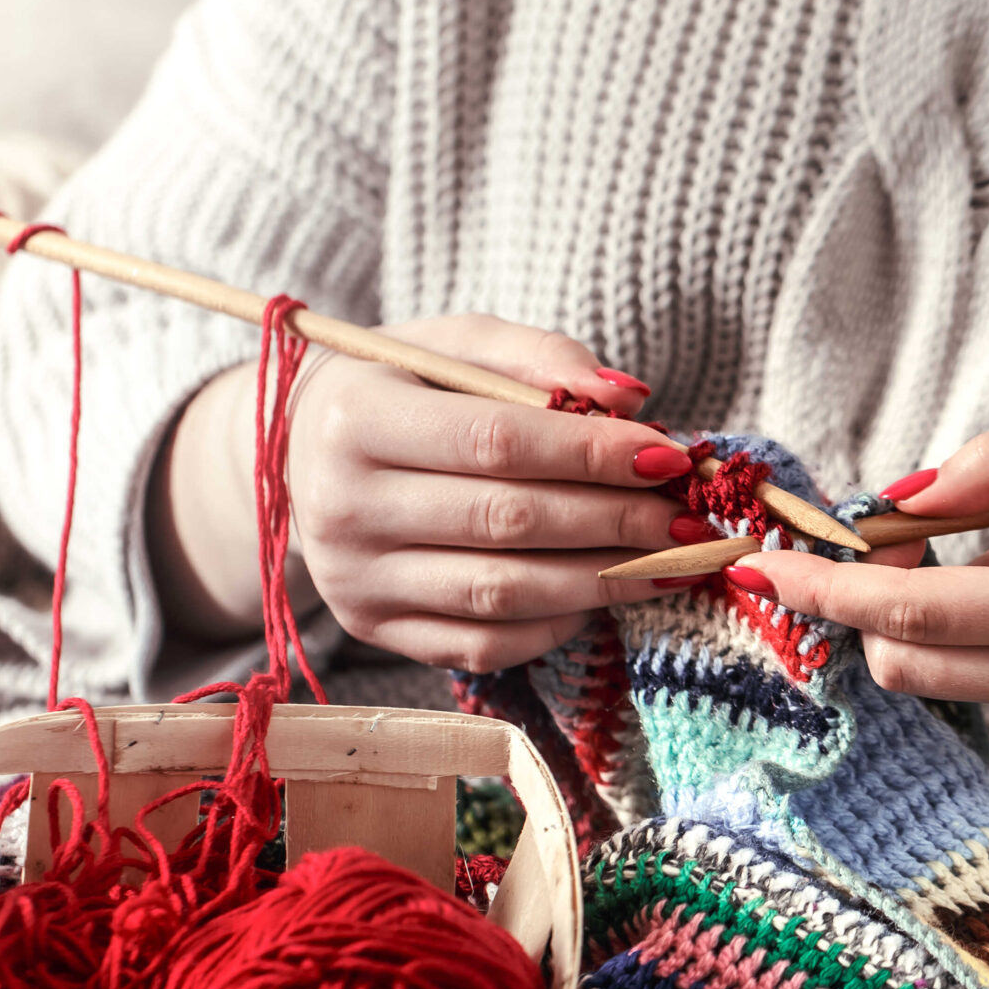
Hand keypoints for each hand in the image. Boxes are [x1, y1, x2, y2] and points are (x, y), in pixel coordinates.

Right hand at [153, 315, 692, 669]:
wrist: (299, 454)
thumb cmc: (401, 387)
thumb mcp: (456, 344)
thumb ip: (542, 358)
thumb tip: (633, 401)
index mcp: (354, 420)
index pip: (496, 442)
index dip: (593, 452)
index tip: (670, 456)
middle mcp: (341, 507)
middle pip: (507, 521)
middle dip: (616, 520)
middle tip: (689, 518)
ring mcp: (354, 581)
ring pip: (502, 592)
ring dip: (603, 581)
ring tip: (671, 561)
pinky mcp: (372, 630)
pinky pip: (482, 644)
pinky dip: (555, 623)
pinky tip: (602, 594)